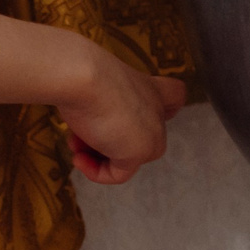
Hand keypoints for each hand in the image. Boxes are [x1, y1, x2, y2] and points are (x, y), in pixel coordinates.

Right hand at [60, 50, 186, 185]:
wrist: (81, 78)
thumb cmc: (84, 75)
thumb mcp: (95, 86)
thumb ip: (103, 104)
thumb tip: (93, 127)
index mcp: (149, 87)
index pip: (174, 96)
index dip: (164, 107)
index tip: (140, 114)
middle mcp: (155, 110)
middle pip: (142, 136)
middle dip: (107, 141)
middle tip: (80, 136)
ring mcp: (152, 133)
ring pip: (127, 157)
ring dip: (97, 154)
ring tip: (74, 143)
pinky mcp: (139, 153)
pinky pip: (118, 174)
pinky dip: (96, 171)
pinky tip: (79, 158)